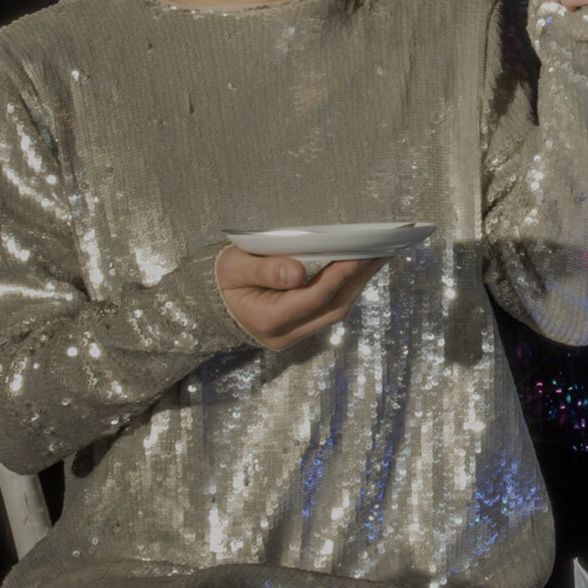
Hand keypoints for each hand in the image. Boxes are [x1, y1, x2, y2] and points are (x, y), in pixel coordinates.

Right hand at [219, 247, 382, 350]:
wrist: (208, 301)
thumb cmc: (222, 279)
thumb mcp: (235, 267)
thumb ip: (265, 269)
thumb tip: (298, 272)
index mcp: (267, 320)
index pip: (313, 298)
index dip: (338, 276)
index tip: (359, 254)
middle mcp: (285, 334)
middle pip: (332, 308)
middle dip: (358, 279)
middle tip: (380, 251)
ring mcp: (294, 335)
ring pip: (335, 311)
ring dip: (357, 284)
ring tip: (376, 258)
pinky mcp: (299, 329)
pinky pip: (330, 310)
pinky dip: (346, 289)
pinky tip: (358, 271)